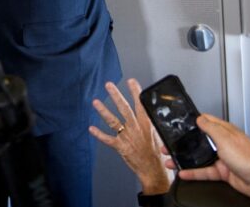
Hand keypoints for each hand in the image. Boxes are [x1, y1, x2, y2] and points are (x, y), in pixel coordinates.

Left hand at [89, 79, 170, 194]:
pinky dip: (99, 134)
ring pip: (113, 121)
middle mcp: (136, 127)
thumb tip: (147, 110)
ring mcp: (127, 136)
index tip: (130, 81)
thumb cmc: (156, 152)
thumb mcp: (158, 133)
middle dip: (116, 95)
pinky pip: (108, 139)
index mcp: (147, 123)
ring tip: (96, 102)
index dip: (135, 91)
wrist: (153, 168)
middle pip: (124, 108)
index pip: (141, 104)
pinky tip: (91, 128)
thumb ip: (150, 121)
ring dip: (104, 110)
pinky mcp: (121, 146)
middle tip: (109, 85)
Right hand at [175, 114, 249, 200]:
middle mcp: (224, 144)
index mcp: (226, 131)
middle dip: (185, 142)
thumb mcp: (226, 138)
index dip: (194, 121)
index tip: (180, 122)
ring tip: (170, 159)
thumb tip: (200, 118)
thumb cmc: (249, 157)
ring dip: (186, 158)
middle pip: (200, 141)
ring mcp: (223, 158)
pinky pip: (204, 172)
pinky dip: (194, 173)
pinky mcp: (223, 172)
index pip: (207, 122)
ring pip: (200, 157)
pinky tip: (183, 173)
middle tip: (170, 143)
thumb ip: (211, 128)